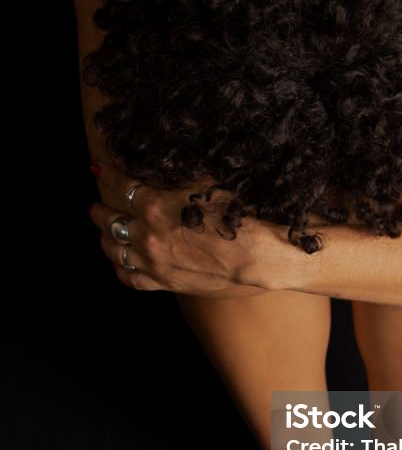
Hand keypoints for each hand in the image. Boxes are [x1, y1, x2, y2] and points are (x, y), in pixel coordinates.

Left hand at [87, 161, 295, 294]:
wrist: (257, 255)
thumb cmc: (239, 215)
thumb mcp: (207, 183)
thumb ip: (178, 177)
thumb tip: (164, 167)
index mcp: (154, 205)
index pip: (121, 184)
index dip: (108, 174)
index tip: (100, 168)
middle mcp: (147, 235)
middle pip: (109, 219)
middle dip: (100, 209)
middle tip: (95, 205)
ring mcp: (153, 261)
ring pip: (114, 249)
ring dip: (104, 237)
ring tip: (102, 231)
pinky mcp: (163, 282)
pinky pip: (129, 277)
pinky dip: (120, 267)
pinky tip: (119, 261)